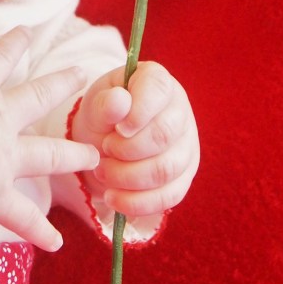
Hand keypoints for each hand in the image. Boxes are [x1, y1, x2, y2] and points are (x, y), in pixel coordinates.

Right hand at [0, 27, 99, 250]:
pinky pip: (23, 217)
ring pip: (48, 154)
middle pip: (37, 96)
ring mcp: (3, 158)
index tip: (26, 32)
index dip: (13, 43)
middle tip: (81, 72)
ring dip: (73, 155)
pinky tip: (56, 243)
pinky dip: (39, 231)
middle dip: (61, 82)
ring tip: (93, 157)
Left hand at [71, 61, 198, 222]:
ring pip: (166, 169)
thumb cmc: (103, 113)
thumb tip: (119, 101)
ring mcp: (186, 145)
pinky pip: (169, 197)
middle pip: (164, 135)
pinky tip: (113, 198)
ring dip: (128, 178)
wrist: (104, 140)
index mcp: (157, 80)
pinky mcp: (184, 177)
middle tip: (103, 149)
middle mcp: (179, 110)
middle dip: (127, 150)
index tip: (117, 128)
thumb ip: (105, 103)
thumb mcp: (96, 103)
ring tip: (103, 172)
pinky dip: (138, 203)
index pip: (158, 90)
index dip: (137, 112)